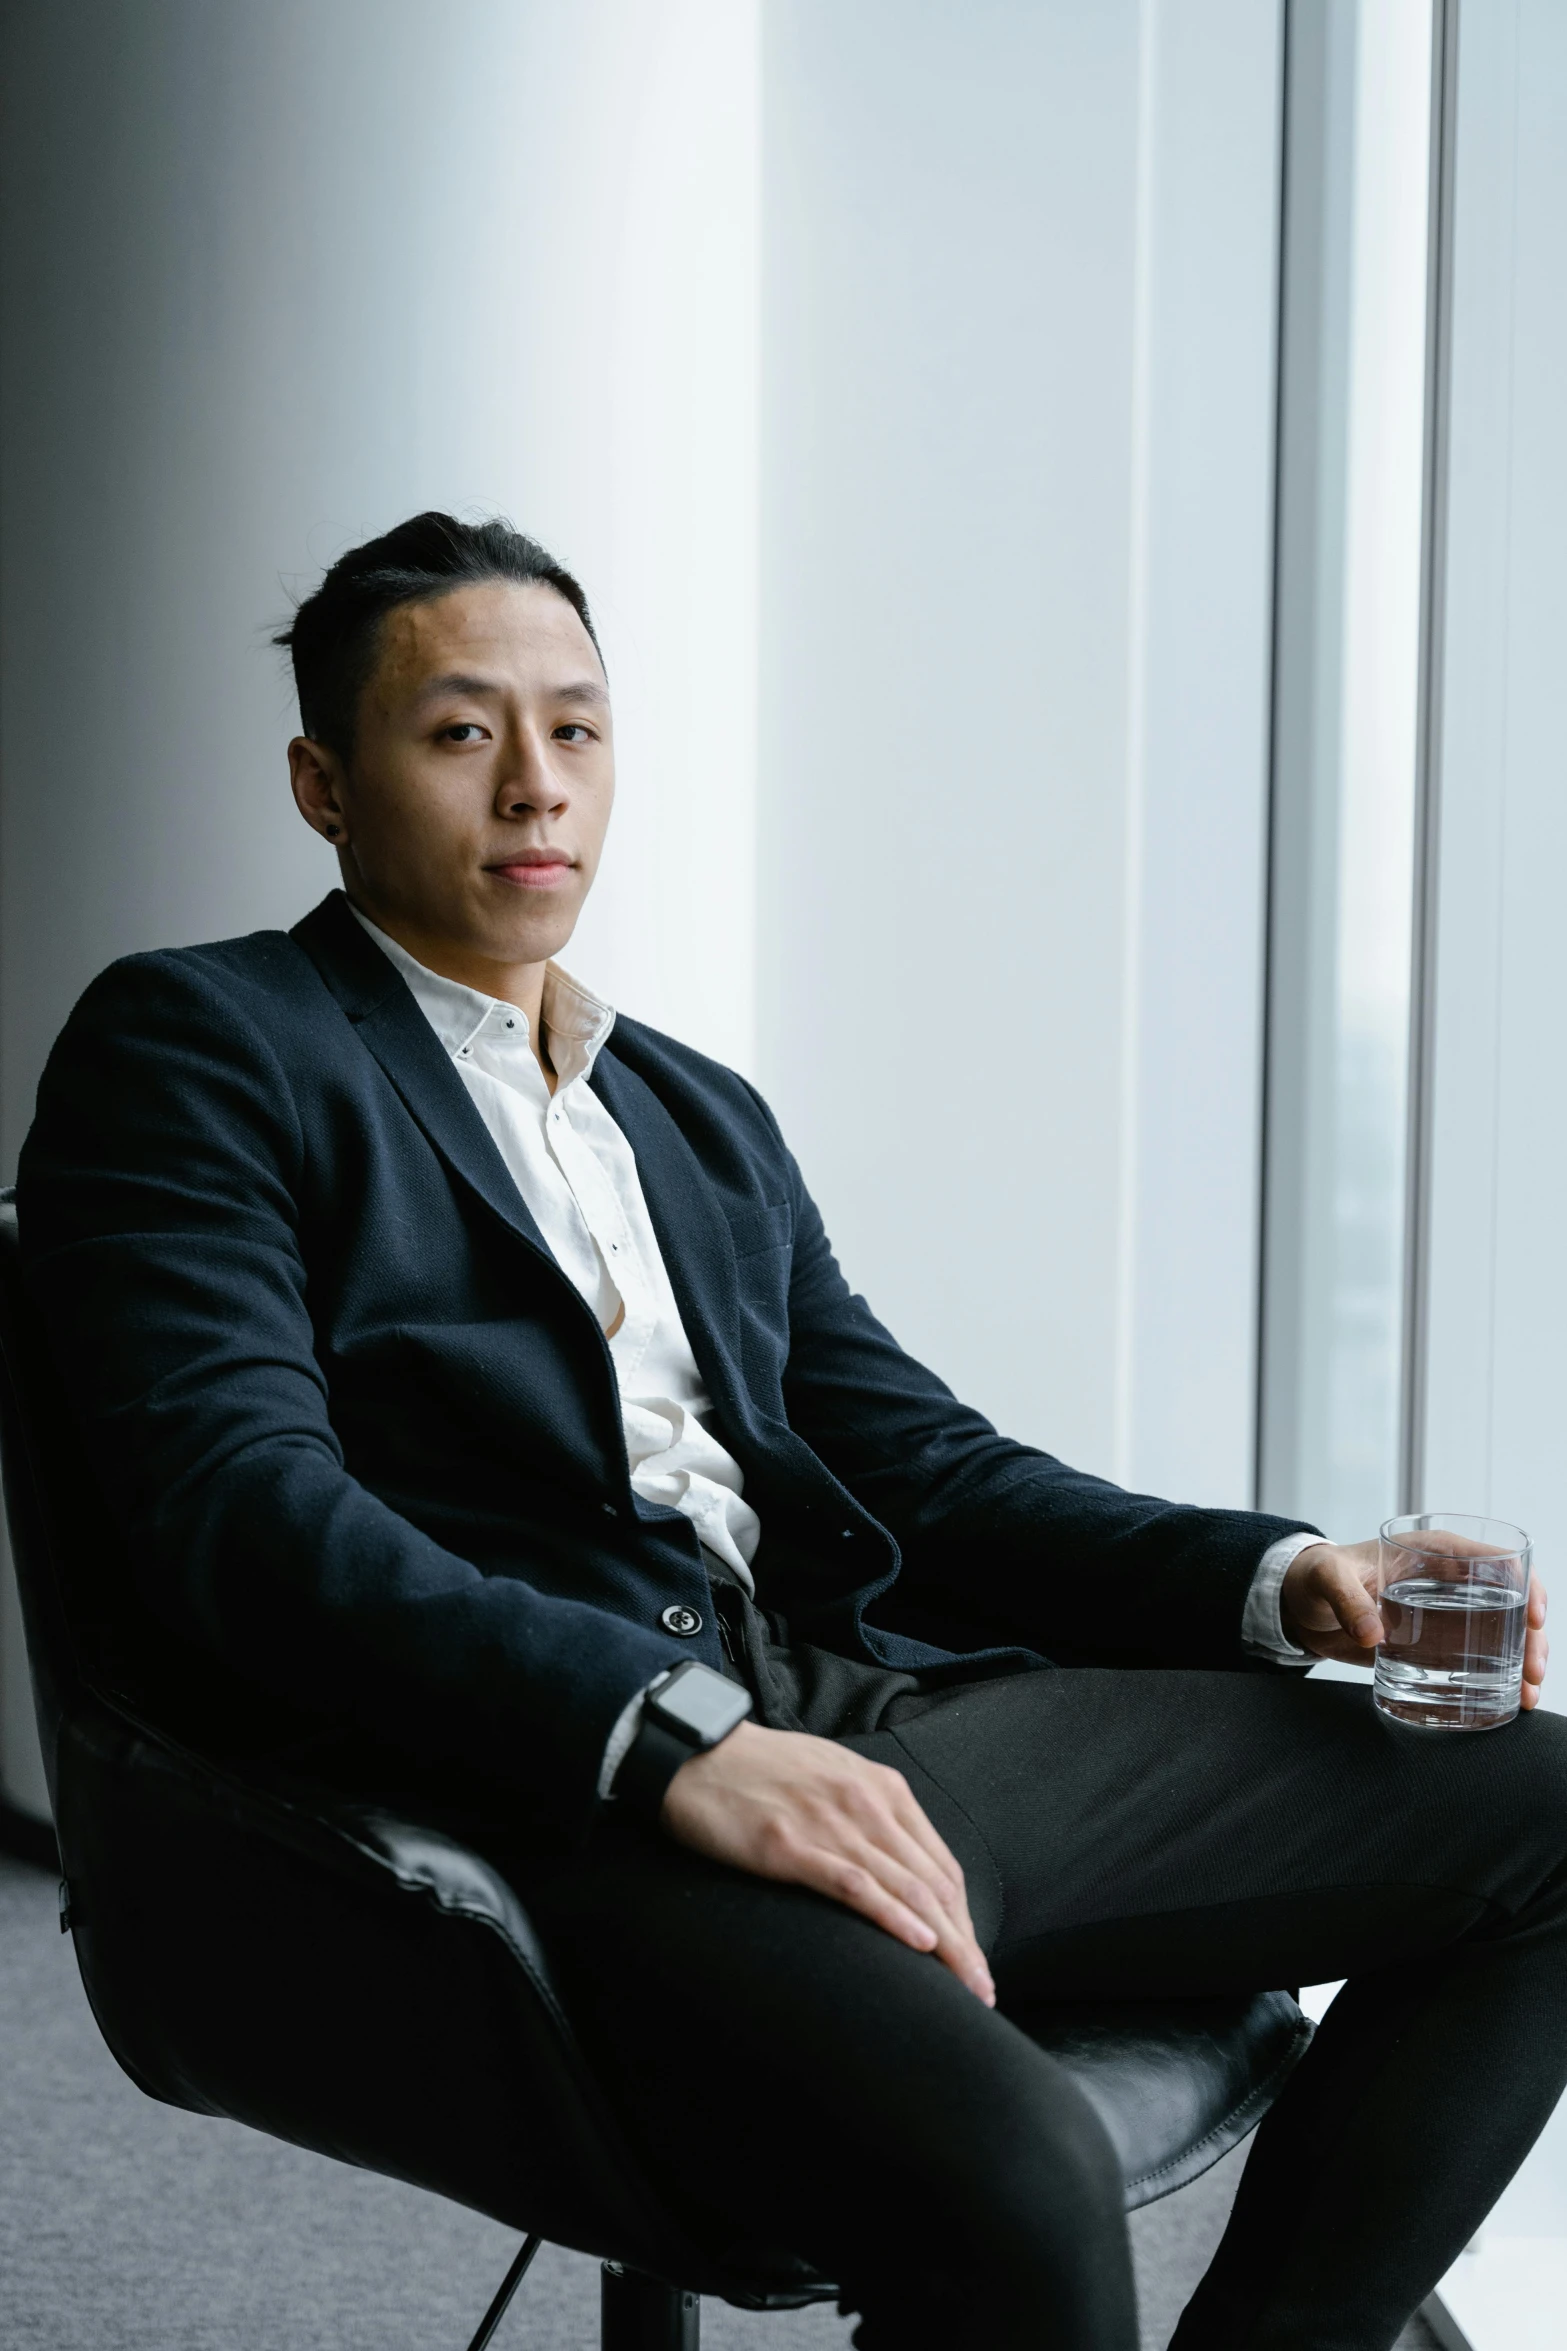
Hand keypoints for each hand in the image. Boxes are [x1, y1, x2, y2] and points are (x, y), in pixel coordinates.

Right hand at [660, 1720, 995, 2003]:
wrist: (696, 1755)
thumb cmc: (761, 1771)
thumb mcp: (834, 1777)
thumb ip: (870, 1813)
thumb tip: (899, 1865)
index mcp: (882, 1788)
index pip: (941, 1863)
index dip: (964, 1917)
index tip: (973, 1956)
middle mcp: (868, 1803)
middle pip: (933, 1883)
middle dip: (965, 1942)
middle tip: (983, 1989)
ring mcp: (830, 1824)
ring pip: (906, 1889)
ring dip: (945, 1944)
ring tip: (965, 1986)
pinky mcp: (791, 1847)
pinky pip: (855, 1886)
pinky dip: (893, 1916)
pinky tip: (919, 1944)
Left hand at [1281, 1539, 1549, 1707]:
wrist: (1297, 1605)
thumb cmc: (1315, 1576)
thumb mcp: (1328, 1579)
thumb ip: (1347, 1600)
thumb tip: (1373, 1634)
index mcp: (1433, 1552)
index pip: (1497, 1559)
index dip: (1525, 1585)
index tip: (1534, 1618)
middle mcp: (1449, 1582)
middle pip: (1511, 1603)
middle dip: (1532, 1637)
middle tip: (1533, 1672)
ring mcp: (1446, 1615)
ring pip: (1502, 1634)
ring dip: (1523, 1662)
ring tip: (1528, 1696)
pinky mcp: (1434, 1644)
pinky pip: (1477, 1658)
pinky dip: (1498, 1679)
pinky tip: (1509, 1702)